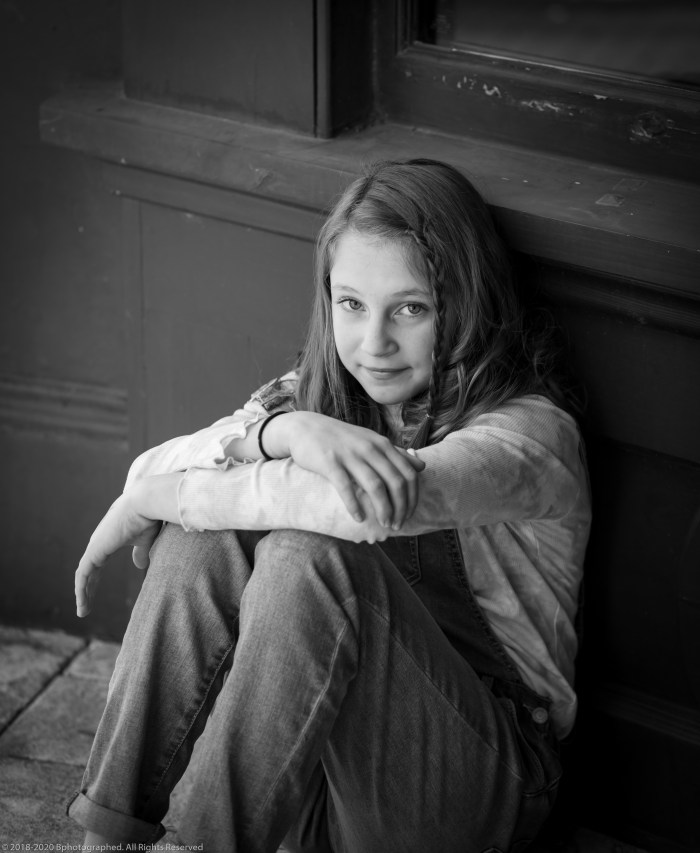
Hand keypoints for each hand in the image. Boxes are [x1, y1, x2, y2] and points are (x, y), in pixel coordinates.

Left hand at [75, 492, 160, 617]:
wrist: (145, 503)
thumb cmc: (148, 517)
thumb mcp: (146, 540)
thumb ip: (141, 553)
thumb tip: (140, 566)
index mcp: (109, 540)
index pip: (97, 564)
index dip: (95, 580)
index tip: (93, 594)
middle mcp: (99, 542)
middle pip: (88, 571)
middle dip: (87, 590)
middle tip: (86, 607)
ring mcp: (95, 546)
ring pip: (83, 575)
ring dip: (82, 594)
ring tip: (83, 611)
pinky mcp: (95, 551)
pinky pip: (83, 575)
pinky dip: (81, 589)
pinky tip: (82, 601)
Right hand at [267, 412, 425, 527]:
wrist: (306, 428)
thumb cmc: (342, 439)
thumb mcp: (372, 441)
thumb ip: (397, 453)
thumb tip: (422, 466)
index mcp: (382, 445)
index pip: (408, 474)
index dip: (412, 498)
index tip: (409, 515)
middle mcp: (370, 448)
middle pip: (396, 482)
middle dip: (401, 507)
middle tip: (396, 525)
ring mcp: (350, 455)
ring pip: (375, 486)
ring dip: (384, 509)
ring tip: (384, 524)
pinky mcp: (330, 462)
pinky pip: (346, 487)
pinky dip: (354, 505)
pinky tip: (358, 518)